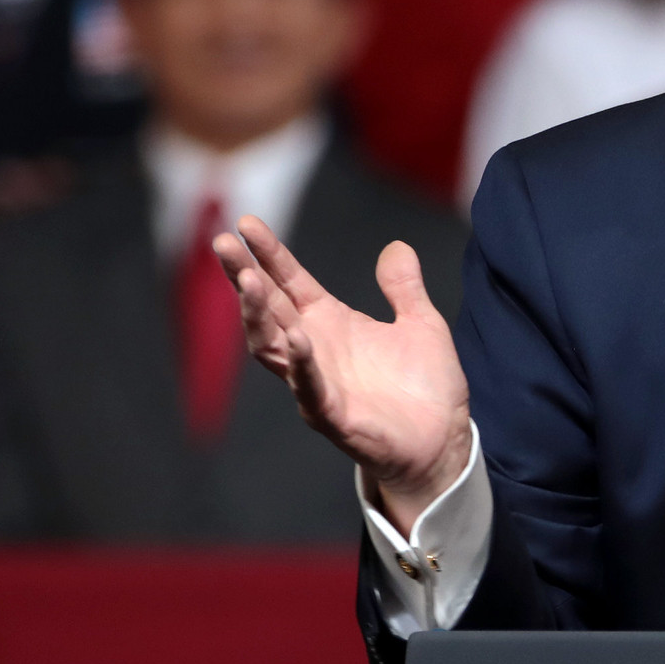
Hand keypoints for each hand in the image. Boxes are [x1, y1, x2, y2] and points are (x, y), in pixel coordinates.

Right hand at [214, 216, 470, 535]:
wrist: (443, 441)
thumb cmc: (426, 388)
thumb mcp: (421, 325)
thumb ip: (404, 289)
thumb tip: (397, 247)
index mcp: (331, 324)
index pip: (290, 282)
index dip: (269, 254)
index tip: (245, 222)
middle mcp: (315, 350)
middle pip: (269, 307)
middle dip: (244, 275)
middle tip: (221, 243)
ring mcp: (318, 383)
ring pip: (272, 346)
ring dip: (258, 316)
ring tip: (249, 282)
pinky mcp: (334, 416)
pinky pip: (310, 388)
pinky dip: (302, 365)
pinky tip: (297, 339)